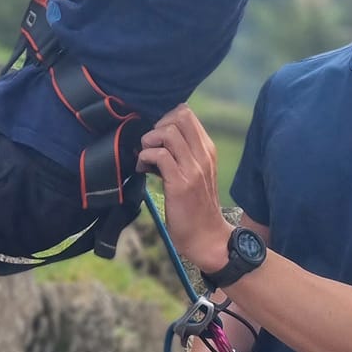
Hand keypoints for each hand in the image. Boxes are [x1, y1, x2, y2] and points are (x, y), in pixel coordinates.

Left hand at [137, 106, 229, 275]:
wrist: (208, 238)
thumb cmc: (197, 207)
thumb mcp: (196, 173)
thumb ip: (183, 154)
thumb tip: (157, 139)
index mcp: (207, 150)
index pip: (186, 114)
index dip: (165, 119)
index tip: (157, 139)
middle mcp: (203, 154)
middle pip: (179, 115)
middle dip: (157, 125)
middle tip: (150, 146)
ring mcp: (193, 168)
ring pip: (168, 132)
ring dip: (149, 141)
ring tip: (145, 158)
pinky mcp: (181, 183)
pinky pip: (159, 155)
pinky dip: (145, 158)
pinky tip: (143, 170)